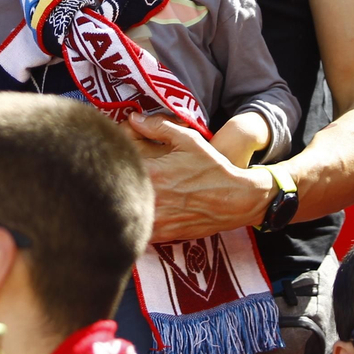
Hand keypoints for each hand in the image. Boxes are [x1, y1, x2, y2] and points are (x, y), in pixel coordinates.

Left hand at [126, 111, 273, 241]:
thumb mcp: (189, 139)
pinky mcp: (163, 234)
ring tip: (132, 192)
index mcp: (152, 171)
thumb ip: (158, 127)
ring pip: (127, 210)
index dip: (117, 155)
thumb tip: (134, 118)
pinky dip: (138, 218)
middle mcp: (151, 197)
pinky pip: (139, 228)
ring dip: (127, 200)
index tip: (121, 153)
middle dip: (120, 179)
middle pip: (119, 187)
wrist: (235, 199)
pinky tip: (144, 209)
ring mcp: (155, 218)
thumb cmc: (213, 168)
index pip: (119, 161)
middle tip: (125, 173)